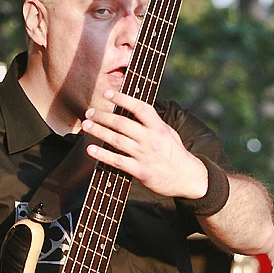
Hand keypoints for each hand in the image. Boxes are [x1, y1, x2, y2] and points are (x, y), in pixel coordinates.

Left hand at [82, 89, 207, 198]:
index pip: (139, 108)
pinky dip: (102, 155)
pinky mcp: (140, 171)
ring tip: (86, 125)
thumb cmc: (175, 154)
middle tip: (89, 112)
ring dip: (99, 131)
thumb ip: (152, 123)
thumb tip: (134, 110)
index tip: (108, 94)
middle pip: (122, 123)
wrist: (187, 178)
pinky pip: (117, 161)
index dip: (123, 99)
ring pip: (117, 140)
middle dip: (103, 116)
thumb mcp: (168, 133)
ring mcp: (144, 155)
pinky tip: (91, 149)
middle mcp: (151, 139)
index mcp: (158, 127)